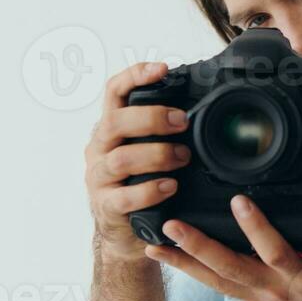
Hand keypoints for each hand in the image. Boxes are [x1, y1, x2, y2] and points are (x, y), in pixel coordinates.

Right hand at [84, 62, 191, 262]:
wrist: (124, 231)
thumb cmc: (141, 182)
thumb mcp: (147, 150)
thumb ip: (162, 131)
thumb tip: (201, 107)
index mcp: (111, 128)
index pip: (113, 92)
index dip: (134, 76)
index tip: (162, 69)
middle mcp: (100, 148)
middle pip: (114, 122)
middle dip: (152, 118)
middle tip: (183, 122)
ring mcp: (99, 178)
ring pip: (120, 159)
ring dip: (156, 155)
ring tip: (182, 157)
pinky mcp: (106, 206)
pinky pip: (124, 196)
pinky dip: (149, 190)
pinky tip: (170, 186)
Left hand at [147, 151, 301, 300]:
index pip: (276, 250)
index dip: (256, 228)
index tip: (239, 201)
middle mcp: (277, 291)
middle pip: (232, 269)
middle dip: (200, 247)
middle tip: (173, 225)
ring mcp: (261, 300)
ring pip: (216, 282)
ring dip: (184, 264)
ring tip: (155, 246)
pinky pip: (217, 288)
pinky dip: (191, 274)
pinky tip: (169, 259)